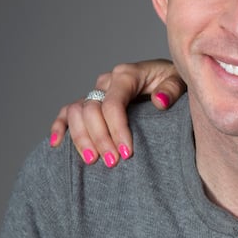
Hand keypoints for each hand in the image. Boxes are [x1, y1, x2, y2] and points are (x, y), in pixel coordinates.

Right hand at [49, 59, 184, 166]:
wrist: (168, 79)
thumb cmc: (174, 82)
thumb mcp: (180, 82)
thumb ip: (172, 90)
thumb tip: (160, 101)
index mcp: (127, 75)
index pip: (112, 104)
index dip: (116, 129)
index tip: (127, 153)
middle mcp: (107, 82)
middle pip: (91, 110)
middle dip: (100, 138)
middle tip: (113, 163)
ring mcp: (96, 92)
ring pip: (75, 113)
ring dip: (81, 138)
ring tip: (92, 160)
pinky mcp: (91, 102)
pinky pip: (68, 113)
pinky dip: (59, 127)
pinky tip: (56, 145)